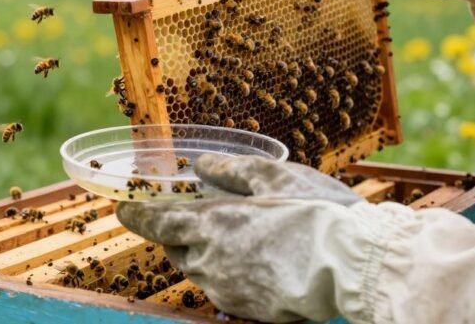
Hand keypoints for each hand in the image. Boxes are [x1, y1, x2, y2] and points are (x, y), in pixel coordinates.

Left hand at [117, 154, 385, 321]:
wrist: (351, 264)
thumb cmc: (315, 211)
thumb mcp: (272, 175)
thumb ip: (231, 170)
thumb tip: (201, 165)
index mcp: (211, 223)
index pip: (157, 222)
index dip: (137, 215)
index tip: (123, 210)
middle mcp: (210, 261)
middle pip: (177, 247)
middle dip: (179, 232)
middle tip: (198, 217)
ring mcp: (228, 289)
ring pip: (201, 269)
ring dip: (206, 253)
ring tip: (237, 236)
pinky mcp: (248, 309)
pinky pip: (225, 288)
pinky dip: (230, 272)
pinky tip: (258, 259)